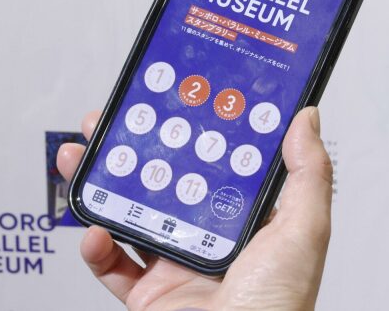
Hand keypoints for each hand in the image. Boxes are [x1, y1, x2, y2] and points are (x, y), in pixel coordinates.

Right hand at [57, 107, 331, 310]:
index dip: (197, 130)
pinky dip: (95, 246)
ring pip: (130, 215)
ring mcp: (177, 266)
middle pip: (167, 181)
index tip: (177, 99)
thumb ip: (307, 173)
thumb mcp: (304, 230)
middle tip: (113, 122)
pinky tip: (92, 228)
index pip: (220, 162)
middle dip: (136, 149)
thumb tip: (306, 117)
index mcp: (250, 219)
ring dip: (102, 184)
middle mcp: (211, 239)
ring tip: (81, 156)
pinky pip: (112, 265)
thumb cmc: (279, 305)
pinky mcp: (148, 296)